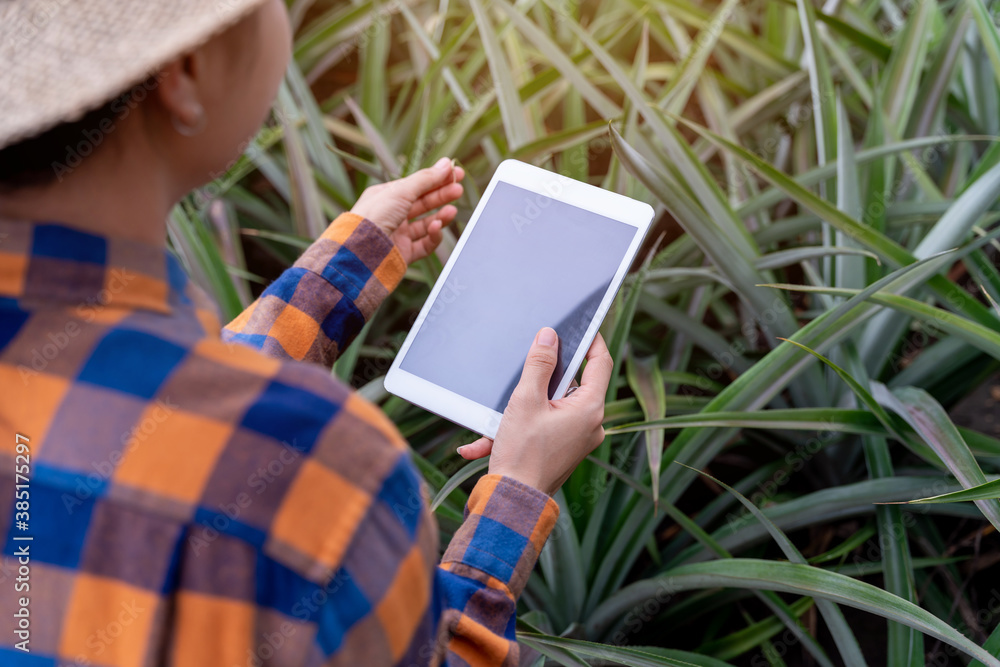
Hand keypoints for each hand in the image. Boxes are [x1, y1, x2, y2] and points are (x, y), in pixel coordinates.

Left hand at [350, 156, 464, 263]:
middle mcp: (391, 215)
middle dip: (441, 196)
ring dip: (440, 216)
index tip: (455, 173)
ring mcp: (397, 235)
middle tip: (458, 189)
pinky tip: (437, 228)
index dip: (436, 179)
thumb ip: (426, 179)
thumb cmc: (373, 217)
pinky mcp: (403, 253)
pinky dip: (433, 236)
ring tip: (452, 211)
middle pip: (422, 203)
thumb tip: (446, 164)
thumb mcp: (401, 191)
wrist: (360, 252)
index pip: (415, 185)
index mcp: (386, 196)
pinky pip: (424, 244)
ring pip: (425, 224)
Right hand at [458, 328, 613, 495]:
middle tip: (522, 376)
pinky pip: (543, 429)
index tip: (582, 325)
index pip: (600, 362)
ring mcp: (578, 440)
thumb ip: (539, 364)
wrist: (512, 504)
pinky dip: (518, 431)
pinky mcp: (563, 451)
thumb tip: (550, 336)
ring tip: (494, 424)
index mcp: (590, 409)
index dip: (592, 340)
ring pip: (551, 409)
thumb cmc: (521, 454)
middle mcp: (591, 425)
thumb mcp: (526, 400)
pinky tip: (486, 442)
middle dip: (541, 381)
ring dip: (521, 411)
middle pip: (571, 385)